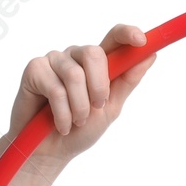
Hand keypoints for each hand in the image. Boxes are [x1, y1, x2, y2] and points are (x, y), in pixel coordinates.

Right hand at [6, 23, 157, 172]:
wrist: (51, 151)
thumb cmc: (80, 129)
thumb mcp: (110, 108)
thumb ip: (127, 81)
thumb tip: (150, 55)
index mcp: (96, 64)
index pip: (113, 38)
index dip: (127, 34)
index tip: (141, 40)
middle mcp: (75, 57)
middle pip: (93, 53)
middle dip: (99, 87)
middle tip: (96, 108)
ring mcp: (53, 61)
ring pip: (74, 75)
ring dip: (80, 107)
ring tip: (76, 122)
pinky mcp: (34, 69)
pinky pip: (55, 89)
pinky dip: (62, 114)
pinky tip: (60, 125)